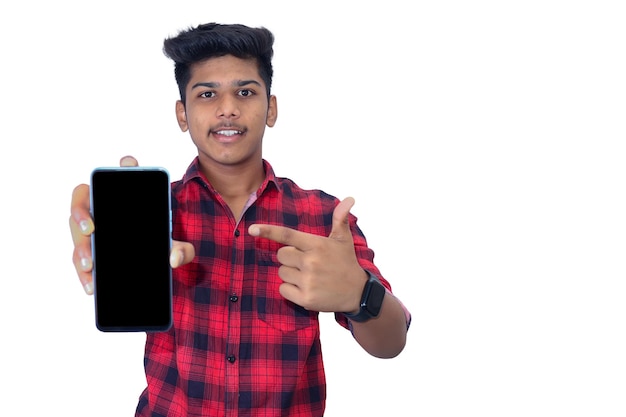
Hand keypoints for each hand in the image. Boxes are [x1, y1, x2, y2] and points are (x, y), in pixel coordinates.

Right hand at [69, 156, 194, 294]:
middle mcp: (103, 204)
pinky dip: (83, 272)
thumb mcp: (176, 245)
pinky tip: (91, 284)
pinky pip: (79, 257)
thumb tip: (175, 259)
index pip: (125, 171)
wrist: (152, 257)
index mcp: (127, 194)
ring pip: (76, 232)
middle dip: (81, 214)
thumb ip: (183, 250)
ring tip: (90, 266)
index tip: (129, 165)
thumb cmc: (160, 240)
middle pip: (82, 199)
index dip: (126, 166)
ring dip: (81, 249)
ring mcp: (91, 225)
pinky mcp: (88, 247)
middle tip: (90, 230)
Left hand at [248, 197, 367, 312]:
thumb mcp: (343, 239)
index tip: (252, 229)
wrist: (358, 293)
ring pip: (282, 273)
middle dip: (289, 258)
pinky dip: (290, 290)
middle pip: (281, 255)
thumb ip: (340, 219)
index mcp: (317, 245)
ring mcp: (308, 281)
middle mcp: (311, 262)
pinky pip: (283, 290)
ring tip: (309, 276)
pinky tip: (306, 288)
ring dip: (290, 274)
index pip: (288, 235)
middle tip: (306, 262)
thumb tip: (349, 199)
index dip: (268, 231)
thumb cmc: (346, 262)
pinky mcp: (306, 298)